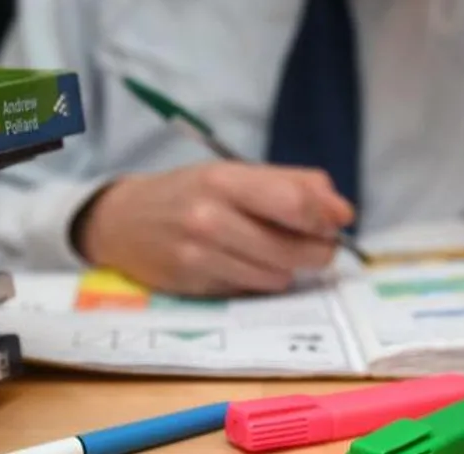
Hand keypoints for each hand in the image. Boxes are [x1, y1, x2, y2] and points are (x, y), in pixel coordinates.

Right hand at [75, 162, 354, 296]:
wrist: (121, 222)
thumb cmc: (188, 192)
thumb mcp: (233, 173)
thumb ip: (290, 183)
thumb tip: (341, 210)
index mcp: (225, 180)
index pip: (295, 204)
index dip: (327, 216)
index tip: (340, 220)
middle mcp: (211, 218)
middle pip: (295, 247)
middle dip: (319, 249)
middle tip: (319, 244)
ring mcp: (201, 256)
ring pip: (279, 275)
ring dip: (288, 267)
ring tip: (272, 251)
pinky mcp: (196, 286)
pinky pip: (252, 290)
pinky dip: (260, 280)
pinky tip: (244, 264)